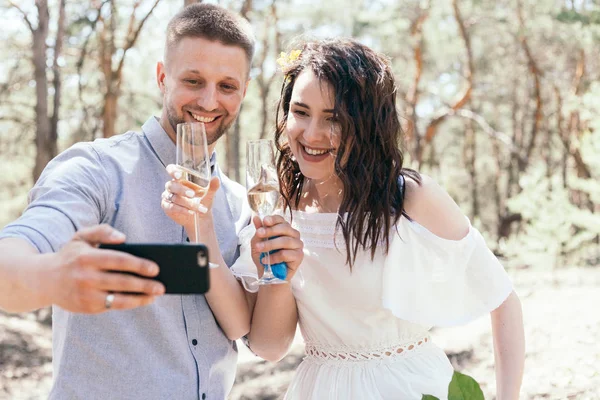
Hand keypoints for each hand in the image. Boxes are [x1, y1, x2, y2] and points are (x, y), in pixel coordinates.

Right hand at [44, 224, 164, 312]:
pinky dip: (129, 304)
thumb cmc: (71, 255)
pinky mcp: (86, 307)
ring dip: (140, 298)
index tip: (156, 268)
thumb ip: (102, 231)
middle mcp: (85, 277)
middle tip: (162, 286)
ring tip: (155, 295)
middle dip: (144, 285)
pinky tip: (142, 299)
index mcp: (87, 257)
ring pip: (118, 299)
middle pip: (122, 281)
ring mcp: (85, 294)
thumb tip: (123, 237)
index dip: (139, 265)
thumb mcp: (81, 237)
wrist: (44, 279)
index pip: (118, 260)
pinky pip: (112, 306)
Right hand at [161, 164, 219, 229]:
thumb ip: (212, 186)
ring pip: (174, 198)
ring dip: (187, 203)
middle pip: (172, 185)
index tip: (179, 175)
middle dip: (182, 190)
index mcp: (180, 178)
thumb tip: (216, 178)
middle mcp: (172, 186)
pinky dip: (182, 209)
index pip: (171, 169)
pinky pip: (171, 207)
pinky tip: (191, 212)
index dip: (172, 170)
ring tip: (199, 208)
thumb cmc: (203, 200)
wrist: (201, 216)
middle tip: (193, 194)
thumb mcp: (209, 193)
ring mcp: (168, 196)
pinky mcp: (167, 206)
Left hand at [251, 215, 303, 281]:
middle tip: (258, 234)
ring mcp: (298, 245)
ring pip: (285, 241)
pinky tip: (266, 260)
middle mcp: (293, 235)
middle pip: (284, 228)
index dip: (273, 219)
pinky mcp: (299, 256)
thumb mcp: (257, 243)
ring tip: (259, 249)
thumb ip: (258, 232)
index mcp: (284, 229)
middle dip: (270, 230)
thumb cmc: (265, 257)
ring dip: (270, 244)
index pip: (281, 220)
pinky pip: (286, 254)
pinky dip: (274, 257)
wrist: (268, 275)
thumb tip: (255, 218)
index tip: (264, 221)